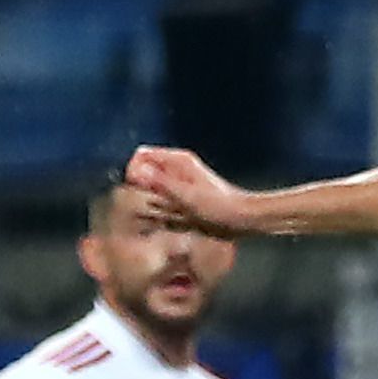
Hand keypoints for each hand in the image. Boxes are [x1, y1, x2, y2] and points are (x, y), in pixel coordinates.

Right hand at [126, 144, 254, 235]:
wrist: (243, 220)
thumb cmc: (220, 207)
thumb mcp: (187, 196)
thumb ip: (161, 183)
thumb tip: (136, 172)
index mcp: (177, 160)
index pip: (141, 155)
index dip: (134, 172)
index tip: (138, 190)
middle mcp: (176, 169)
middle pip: (143, 174)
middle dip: (143, 192)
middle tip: (159, 208)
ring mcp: (178, 184)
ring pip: (151, 191)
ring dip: (153, 206)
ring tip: (171, 216)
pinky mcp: (182, 199)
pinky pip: (161, 205)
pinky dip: (162, 214)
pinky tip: (173, 222)